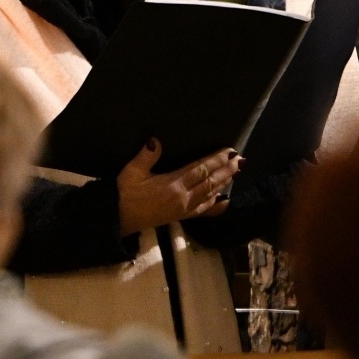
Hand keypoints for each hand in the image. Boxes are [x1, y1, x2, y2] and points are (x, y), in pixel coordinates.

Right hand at [116, 139, 240, 236]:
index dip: (216, 159)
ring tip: (236, 173)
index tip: (229, 151)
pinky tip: (223, 200)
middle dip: (226, 170)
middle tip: (240, 160)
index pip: (201, 169)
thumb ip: (145, 156)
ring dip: (224, 183)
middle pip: (210, 182)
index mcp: (173, 184)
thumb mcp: (131, 172)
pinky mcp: (180, 216)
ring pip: (210, 194)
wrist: (118, 218)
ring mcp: (184, 209)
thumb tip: (156, 140)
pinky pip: (203, 209)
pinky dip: (215, 204)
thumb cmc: (124, 193)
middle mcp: (184, 198)